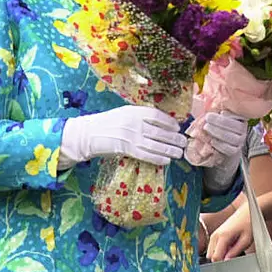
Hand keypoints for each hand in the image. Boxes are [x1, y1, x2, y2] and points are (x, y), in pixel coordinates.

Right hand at [59, 105, 187, 168]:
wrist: (87, 134)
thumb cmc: (107, 123)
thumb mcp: (124, 113)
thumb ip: (140, 117)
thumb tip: (160, 124)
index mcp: (135, 111)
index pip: (157, 115)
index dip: (170, 122)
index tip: (177, 127)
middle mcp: (135, 122)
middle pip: (160, 131)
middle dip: (174, 138)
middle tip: (184, 142)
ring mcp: (131, 136)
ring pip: (156, 144)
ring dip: (170, 150)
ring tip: (180, 153)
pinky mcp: (126, 149)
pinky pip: (146, 155)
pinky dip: (158, 158)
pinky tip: (167, 160)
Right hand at [207, 202, 254, 261]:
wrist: (247, 212)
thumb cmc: (248, 224)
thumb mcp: (246, 240)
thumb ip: (235, 252)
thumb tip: (226, 261)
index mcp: (223, 236)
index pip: (215, 257)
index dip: (222, 263)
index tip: (229, 263)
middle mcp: (216, 235)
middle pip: (211, 256)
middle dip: (220, 258)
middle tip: (232, 255)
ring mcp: (214, 234)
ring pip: (211, 252)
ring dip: (220, 254)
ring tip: (232, 248)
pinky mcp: (215, 234)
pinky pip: (213, 247)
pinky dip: (220, 249)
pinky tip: (230, 245)